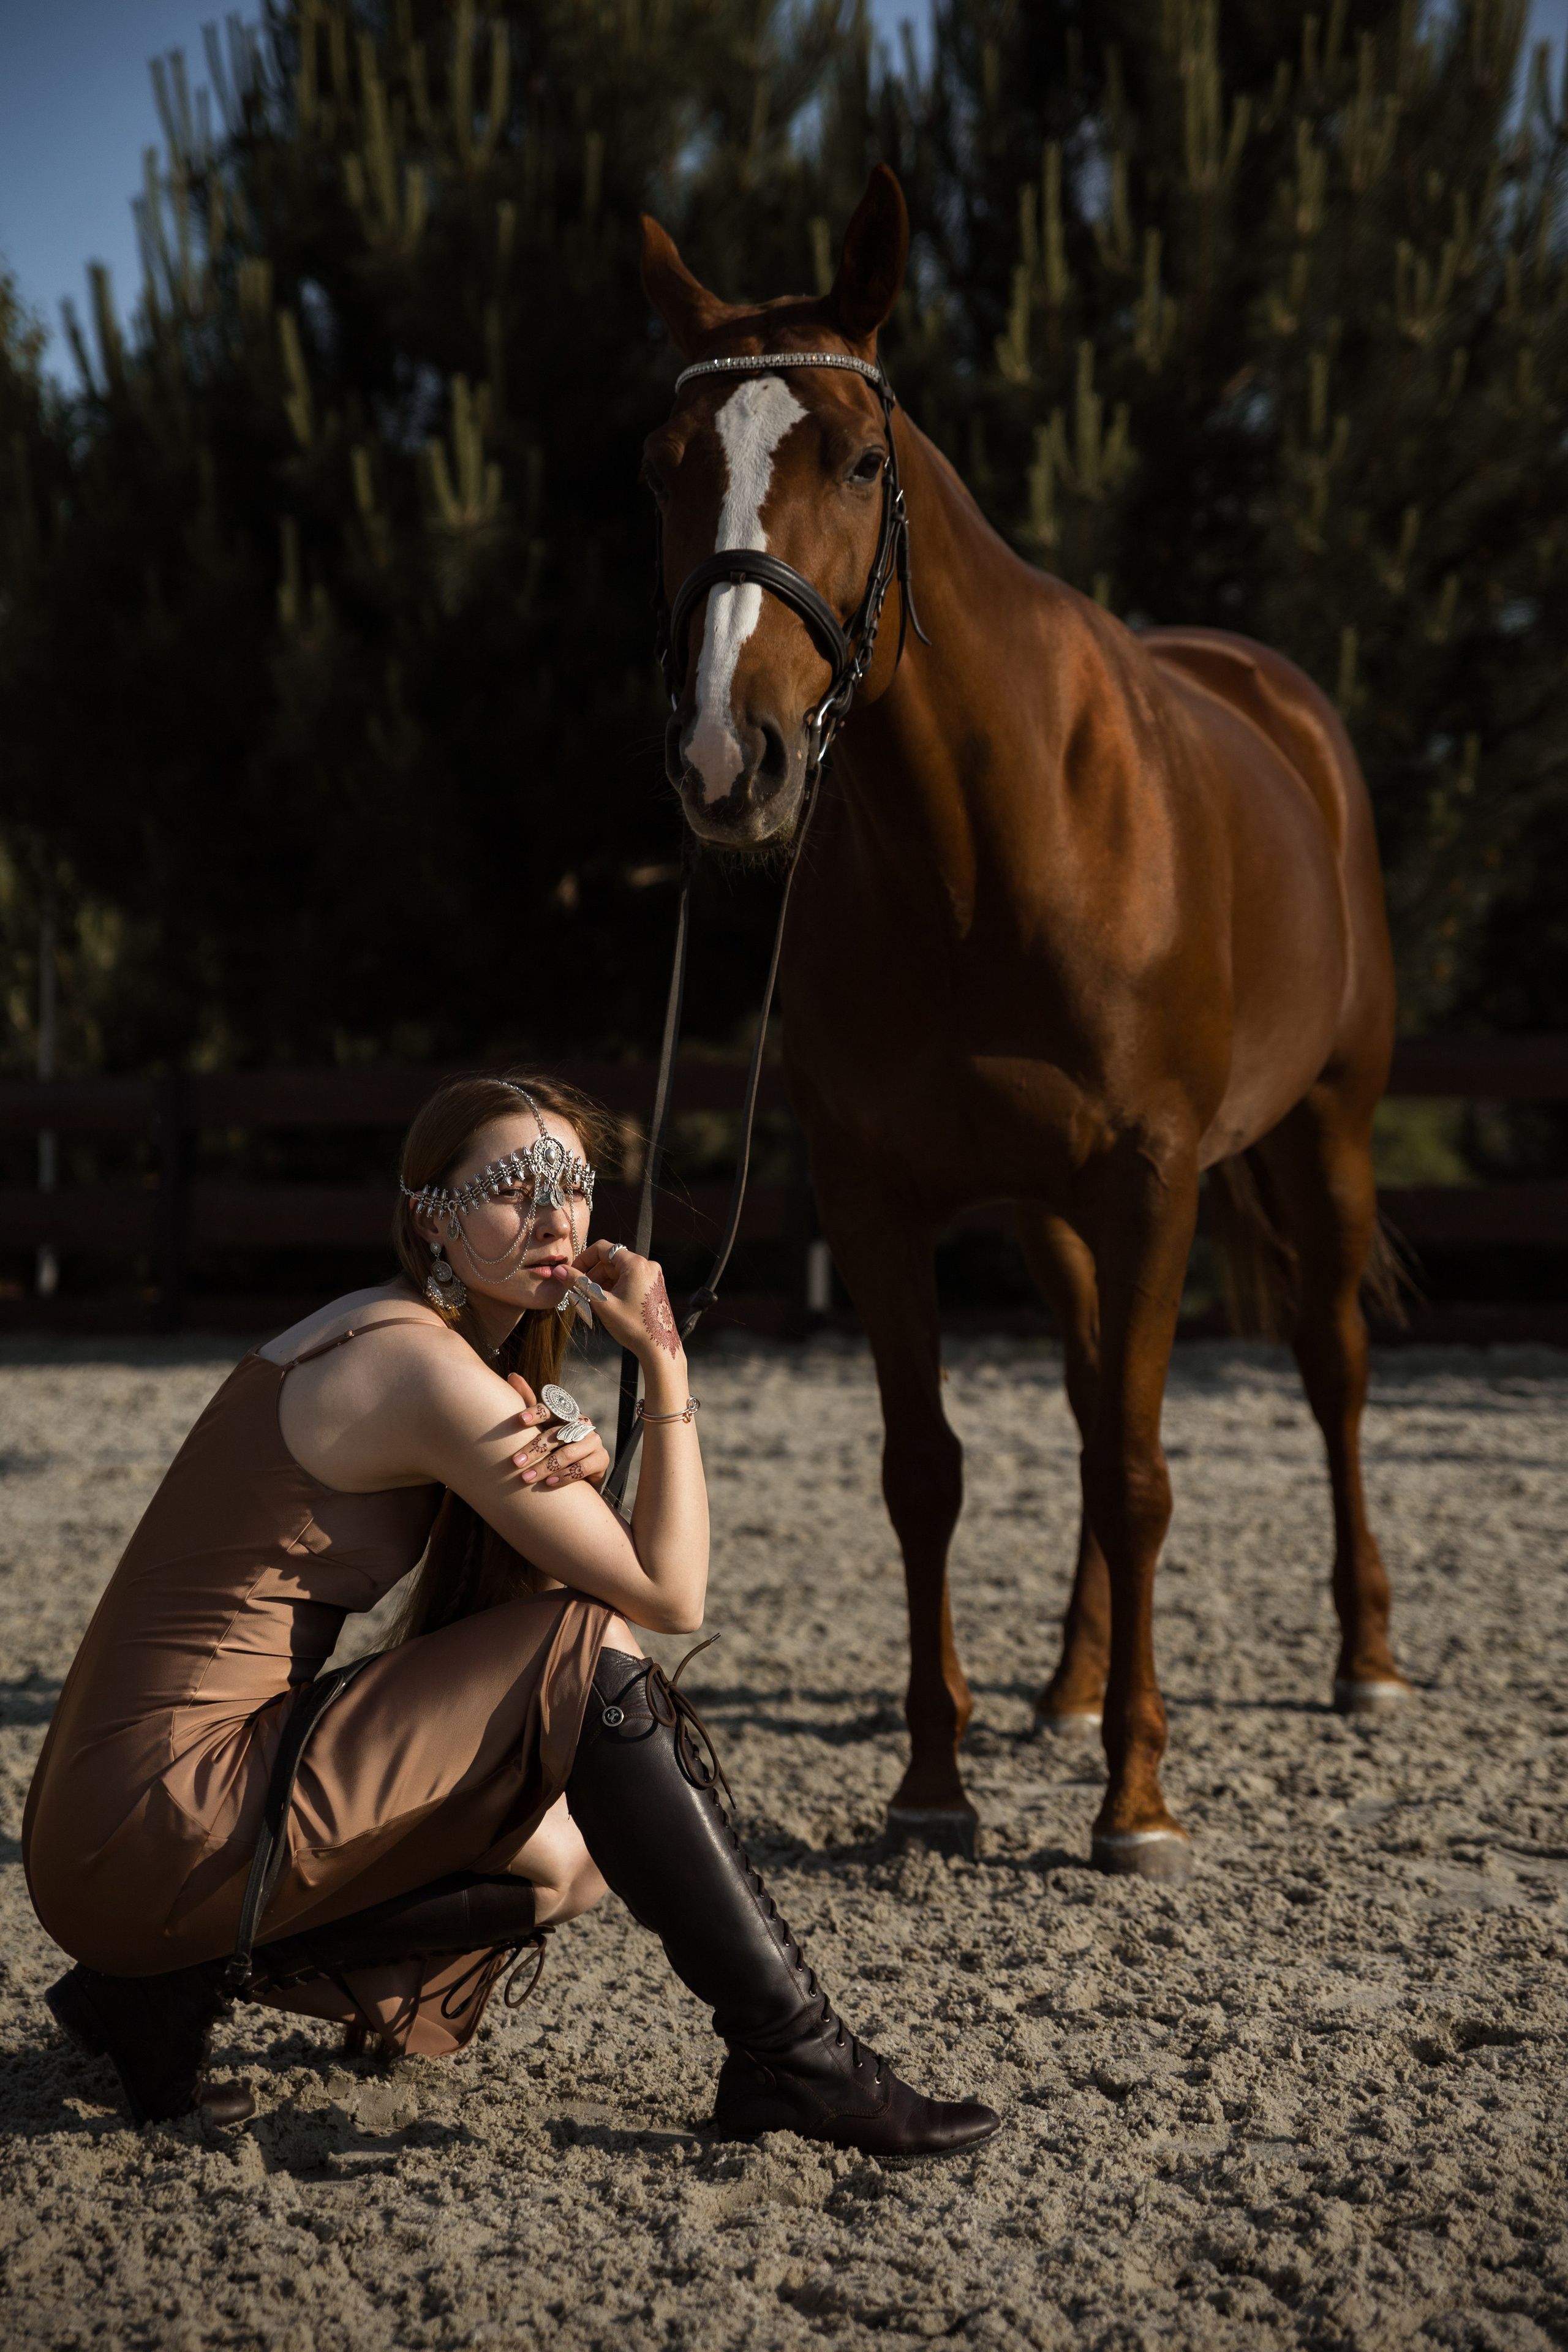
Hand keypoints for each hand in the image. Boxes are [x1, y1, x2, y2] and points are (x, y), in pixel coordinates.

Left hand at [505, 1374, 610, 1490]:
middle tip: (515, 1462)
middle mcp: (581, 1423)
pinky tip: (548, 1484)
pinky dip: (564, 1476)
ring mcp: (593, 1440)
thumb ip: (528, 1401)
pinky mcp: (601, 1458)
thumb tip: (512, 1375)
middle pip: (557, 1434)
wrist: (581, 1469)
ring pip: (568, 1453)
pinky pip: (582, 1467)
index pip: (552, 1408)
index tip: (519, 1420)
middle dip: (534, 1449)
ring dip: (546, 1467)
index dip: (536, 1412)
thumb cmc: (555, 1442)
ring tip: (526, 1478)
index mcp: (565, 1413)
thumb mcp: (541, 1424)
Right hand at [567, 1242, 684, 1365]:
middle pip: (610, 1261)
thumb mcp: (602, 1304)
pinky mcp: (653, 1286)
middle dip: (593, 1276)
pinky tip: (608, 1305)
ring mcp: (652, 1276)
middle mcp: (647, 1265)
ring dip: (602, 1284)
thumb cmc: (633, 1327)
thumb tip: (559, 1270)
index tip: (572, 1274)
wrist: (659, 1349)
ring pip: (618, 1272)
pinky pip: (628, 1280)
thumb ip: (579, 1284)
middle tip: (580, 1294)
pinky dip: (615, 1288)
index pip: (602, 1249)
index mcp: (635, 1264)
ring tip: (593, 1303)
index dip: (583, 1260)